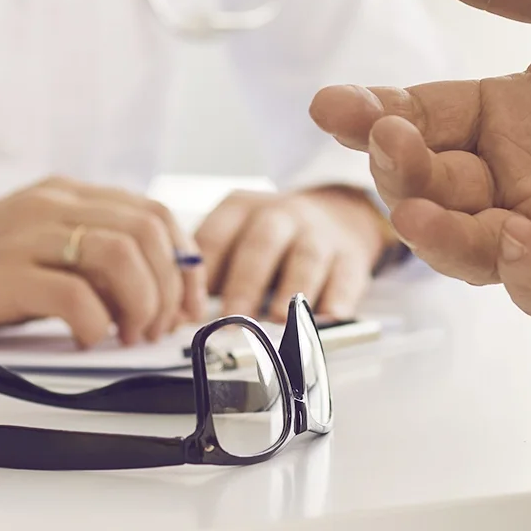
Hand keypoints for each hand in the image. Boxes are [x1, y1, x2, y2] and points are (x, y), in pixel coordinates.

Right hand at [0, 177, 203, 346]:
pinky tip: (86, 341)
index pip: (153, 213)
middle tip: (158, 329)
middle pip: (148, 230)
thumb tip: (150, 292)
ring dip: (141, 302)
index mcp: (64, 196)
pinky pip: (72, 293)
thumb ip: (81, 257)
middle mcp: (50, 205)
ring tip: (129, 336)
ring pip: (120, 253)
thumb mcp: (29, 249)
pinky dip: (96, 322)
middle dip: (171, 286)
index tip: (187, 306)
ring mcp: (24, 236)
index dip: (184, 261)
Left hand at [194, 186, 392, 322]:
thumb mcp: (235, 236)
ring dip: (291, 289)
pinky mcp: (351, 256)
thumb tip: (180, 318)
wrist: (337, 214)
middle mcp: (282, 215)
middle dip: (245, 283)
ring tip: (277, 320)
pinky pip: (347, 275)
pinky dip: (338, 298)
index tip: (191, 311)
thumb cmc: (271, 238)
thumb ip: (209, 272)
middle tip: (232, 318)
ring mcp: (319, 234)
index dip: (202, 274)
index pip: (216, 236)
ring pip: (306, 257)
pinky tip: (328, 317)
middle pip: (261, 244)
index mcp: (242, 209)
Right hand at [308, 0, 530, 314]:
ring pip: (477, 250)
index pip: (422, 118)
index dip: (372, 114)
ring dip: (441, 235)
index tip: (333, 102)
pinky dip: (525, 276)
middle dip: (398, 174)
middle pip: (434, 191)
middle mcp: (527, 175)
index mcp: (511, 111)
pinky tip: (515, 241)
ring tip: (421, 208)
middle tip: (386, 142)